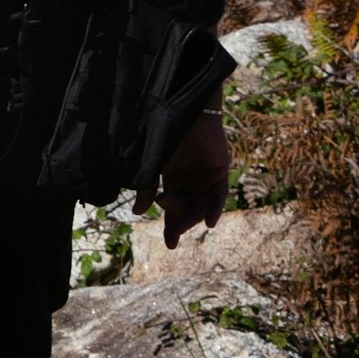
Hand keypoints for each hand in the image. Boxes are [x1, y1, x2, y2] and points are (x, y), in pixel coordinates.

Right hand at [143, 109, 230, 246]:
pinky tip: (209, 221)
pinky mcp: (220, 171)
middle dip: (181, 224)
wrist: (182, 112)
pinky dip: (215, 208)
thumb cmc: (162, 134)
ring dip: (194, 217)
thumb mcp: (150, 164)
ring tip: (185, 224)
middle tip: (174, 235)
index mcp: (171, 180)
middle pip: (188, 210)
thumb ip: (147, 187)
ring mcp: (205, 177)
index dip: (171, 227)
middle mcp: (190, 181)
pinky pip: (219, 195)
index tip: (170, 245)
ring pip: (203, 205)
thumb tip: (138, 212)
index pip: (172, 209)